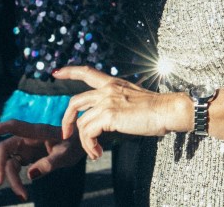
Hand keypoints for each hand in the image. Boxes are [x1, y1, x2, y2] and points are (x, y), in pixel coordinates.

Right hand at [0, 119, 85, 200]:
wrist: (80, 145)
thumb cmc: (75, 145)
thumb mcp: (66, 155)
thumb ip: (50, 163)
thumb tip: (30, 174)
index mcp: (37, 132)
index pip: (15, 126)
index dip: (0, 128)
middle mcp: (27, 138)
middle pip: (5, 148)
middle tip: (0, 182)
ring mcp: (25, 148)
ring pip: (8, 162)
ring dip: (10, 178)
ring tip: (22, 195)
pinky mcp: (26, 157)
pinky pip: (14, 168)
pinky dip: (16, 181)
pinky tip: (22, 193)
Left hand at [55, 66, 186, 159]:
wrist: (167, 110)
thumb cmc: (155, 109)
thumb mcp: (131, 99)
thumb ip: (116, 103)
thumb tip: (107, 119)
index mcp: (113, 83)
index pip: (87, 72)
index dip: (69, 71)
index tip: (56, 72)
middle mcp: (108, 89)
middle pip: (75, 101)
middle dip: (66, 119)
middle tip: (66, 134)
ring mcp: (107, 101)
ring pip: (82, 123)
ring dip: (85, 142)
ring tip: (94, 152)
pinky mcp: (109, 115)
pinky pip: (88, 133)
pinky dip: (90, 146)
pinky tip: (97, 152)